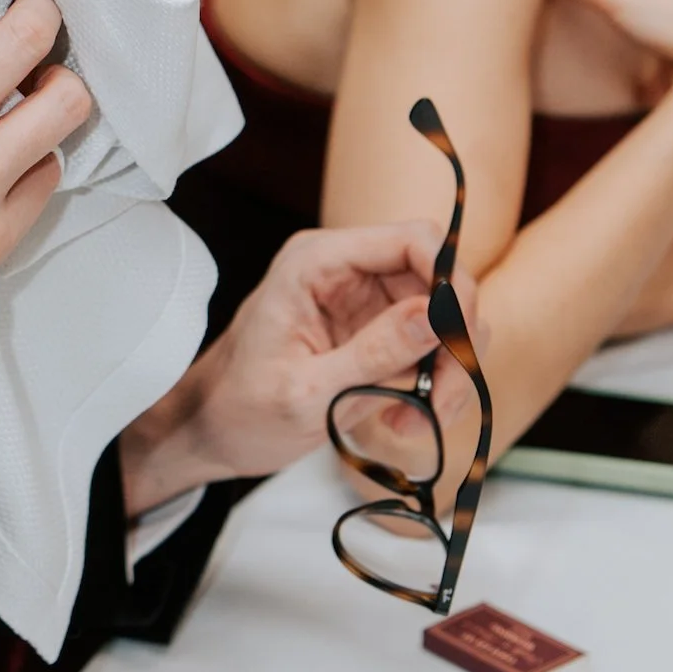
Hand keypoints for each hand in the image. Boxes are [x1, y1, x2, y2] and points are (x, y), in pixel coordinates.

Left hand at [122, 221, 474, 504]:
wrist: (214, 432)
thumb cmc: (241, 408)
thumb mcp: (306, 391)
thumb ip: (373, 352)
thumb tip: (439, 315)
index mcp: (318, 261)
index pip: (414, 240)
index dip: (450, 284)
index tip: (459, 343)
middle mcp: (348, 270)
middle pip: (442, 282)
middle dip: (454, 343)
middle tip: (439, 401)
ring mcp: (367, 301)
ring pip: (445, 320)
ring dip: (447, 374)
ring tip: (413, 422)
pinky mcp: (378, 334)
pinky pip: (432, 349)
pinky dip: (434, 387)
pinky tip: (405, 420)